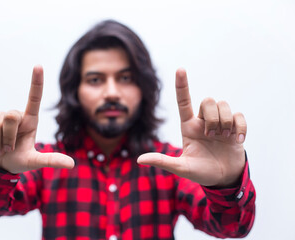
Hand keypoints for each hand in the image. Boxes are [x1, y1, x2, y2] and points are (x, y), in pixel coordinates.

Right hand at [0, 66, 73, 173]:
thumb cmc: (19, 160)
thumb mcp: (35, 161)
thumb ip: (51, 161)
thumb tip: (72, 165)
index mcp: (30, 120)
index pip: (34, 98)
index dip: (36, 82)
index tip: (38, 66)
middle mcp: (15, 114)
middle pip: (11, 116)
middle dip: (9, 138)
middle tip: (10, 148)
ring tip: (1, 147)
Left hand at [138, 69, 245, 186]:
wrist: (223, 179)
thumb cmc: (200, 172)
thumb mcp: (181, 167)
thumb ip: (163, 162)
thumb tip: (139, 160)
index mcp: (188, 126)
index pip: (184, 101)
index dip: (182, 85)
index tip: (180, 69)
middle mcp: (203, 121)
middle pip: (208, 100)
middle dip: (212, 117)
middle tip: (212, 137)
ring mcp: (220, 123)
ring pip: (223, 105)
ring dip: (225, 122)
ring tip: (224, 138)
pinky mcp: (235, 128)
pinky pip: (239, 116)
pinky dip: (240, 127)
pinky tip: (238, 140)